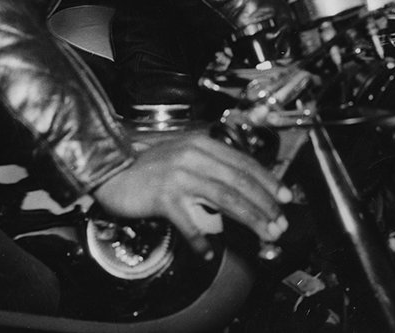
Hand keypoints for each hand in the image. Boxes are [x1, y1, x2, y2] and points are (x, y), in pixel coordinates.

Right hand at [93, 132, 291, 256]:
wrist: (109, 168)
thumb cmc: (147, 165)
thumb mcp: (183, 154)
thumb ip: (210, 165)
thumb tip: (241, 184)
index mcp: (202, 143)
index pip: (244, 162)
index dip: (268, 180)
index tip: (285, 196)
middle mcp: (194, 156)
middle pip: (240, 181)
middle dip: (265, 204)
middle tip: (280, 222)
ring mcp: (179, 175)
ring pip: (225, 198)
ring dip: (249, 218)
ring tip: (263, 234)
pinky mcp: (164, 197)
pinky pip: (190, 222)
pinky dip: (201, 240)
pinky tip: (210, 252)